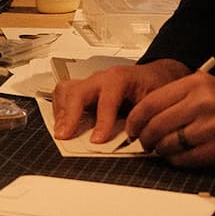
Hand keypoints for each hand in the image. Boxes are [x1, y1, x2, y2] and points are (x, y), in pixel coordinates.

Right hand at [52, 58, 189, 142]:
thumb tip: (131, 140)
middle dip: (70, 115)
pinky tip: (63, 124)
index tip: (97, 140)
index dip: (102, 122)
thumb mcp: (154, 102)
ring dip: (61, 112)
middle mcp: (102, 78)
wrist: (153, 75)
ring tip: (61, 132)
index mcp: (121, 79)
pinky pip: (64, 94)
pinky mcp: (83, 88)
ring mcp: (90, 82)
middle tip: (65, 135)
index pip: (107, 100)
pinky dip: (60, 110)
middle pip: (78, 91)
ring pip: (66, 90)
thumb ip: (142, 119)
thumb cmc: (153, 87)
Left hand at [124, 74, 214, 167]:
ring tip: (165, 149)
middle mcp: (203, 102)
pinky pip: (184, 159)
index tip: (131, 129)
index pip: (150, 103)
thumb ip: (177, 98)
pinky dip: (177, 161)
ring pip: (168, 144)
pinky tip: (181, 156)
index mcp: (196, 84)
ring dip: (161, 151)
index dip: (135, 120)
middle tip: (145, 143)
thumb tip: (143, 118)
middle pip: (156, 125)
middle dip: (145, 139)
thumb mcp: (207, 88)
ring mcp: (212, 126)